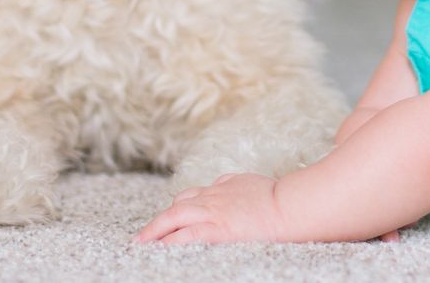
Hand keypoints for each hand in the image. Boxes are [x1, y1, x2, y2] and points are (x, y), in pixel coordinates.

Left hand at [134, 173, 283, 243]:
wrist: (288, 205)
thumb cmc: (274, 196)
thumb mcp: (246, 182)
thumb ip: (230, 184)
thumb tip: (223, 184)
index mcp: (219, 188)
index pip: (189, 197)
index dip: (174, 209)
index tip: (164, 220)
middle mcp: (211, 198)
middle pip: (176, 207)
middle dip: (157, 223)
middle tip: (141, 237)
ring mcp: (213, 212)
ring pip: (176, 217)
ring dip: (157, 231)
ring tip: (143, 243)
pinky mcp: (219, 228)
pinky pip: (189, 234)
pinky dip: (172, 240)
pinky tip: (162, 248)